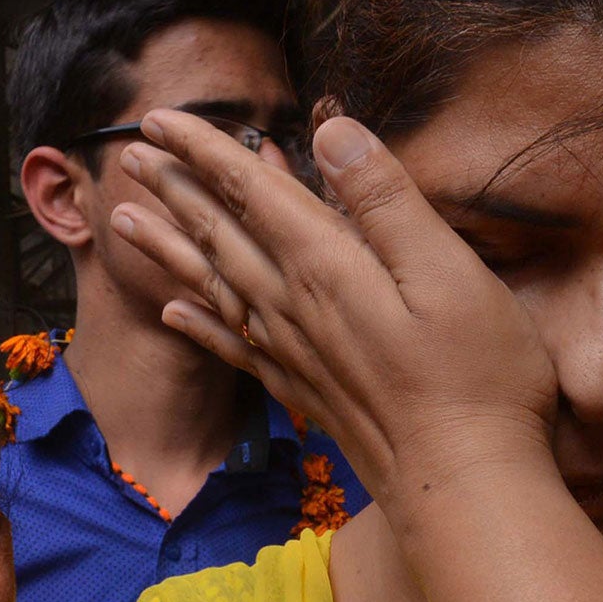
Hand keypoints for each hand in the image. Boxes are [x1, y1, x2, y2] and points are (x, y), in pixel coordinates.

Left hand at [114, 110, 557, 506]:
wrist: (464, 485)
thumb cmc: (477, 375)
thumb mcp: (448, 269)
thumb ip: (384, 199)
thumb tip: (331, 131)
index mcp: (326, 266)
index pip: (252, 192)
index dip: (205, 151)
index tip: (161, 116)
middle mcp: (293, 307)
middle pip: (220, 235)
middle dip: (175, 188)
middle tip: (131, 153)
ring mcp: (294, 353)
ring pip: (213, 286)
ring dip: (169, 249)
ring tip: (125, 221)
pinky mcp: (304, 391)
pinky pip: (233, 347)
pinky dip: (198, 324)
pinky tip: (174, 312)